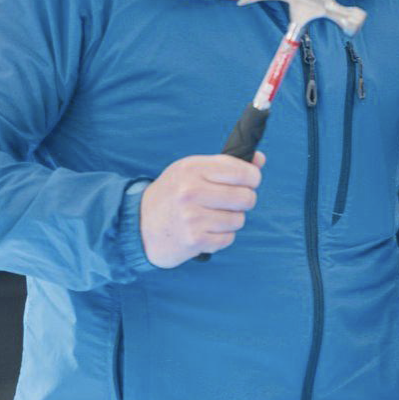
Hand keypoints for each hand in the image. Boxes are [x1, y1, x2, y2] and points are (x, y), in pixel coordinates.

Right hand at [139, 151, 262, 267]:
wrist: (139, 225)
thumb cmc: (172, 194)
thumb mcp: (192, 170)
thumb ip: (227, 164)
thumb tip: (260, 159)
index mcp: (192, 168)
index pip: (242, 172)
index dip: (252, 178)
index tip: (248, 181)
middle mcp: (190, 191)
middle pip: (246, 197)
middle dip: (244, 201)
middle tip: (230, 202)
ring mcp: (192, 217)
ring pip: (238, 219)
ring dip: (231, 220)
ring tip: (212, 217)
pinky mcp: (194, 240)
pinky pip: (228, 238)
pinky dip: (221, 237)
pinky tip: (205, 230)